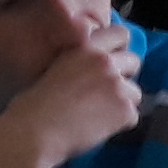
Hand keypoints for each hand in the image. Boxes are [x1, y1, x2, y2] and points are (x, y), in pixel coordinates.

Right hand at [0, 21, 143, 167]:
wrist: (32, 133)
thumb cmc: (32, 107)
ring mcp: (117, 85)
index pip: (121, 34)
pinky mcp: (124, 109)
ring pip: (135, 93)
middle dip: (125, 76)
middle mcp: (104, 61)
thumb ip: (81, 63)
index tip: (113, 62)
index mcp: (85, 47)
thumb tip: (98, 70)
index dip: (120, 49)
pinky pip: (132, 117)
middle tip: (107, 93)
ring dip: (123, 103)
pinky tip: (98, 129)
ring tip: (98, 116)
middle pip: (135, 61)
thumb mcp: (55, 69)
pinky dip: (120, 125)